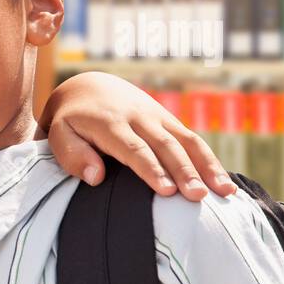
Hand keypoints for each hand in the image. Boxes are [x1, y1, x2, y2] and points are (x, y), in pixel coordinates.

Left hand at [38, 71, 235, 200]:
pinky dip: (209, 161)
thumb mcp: (58, 133)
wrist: (88, 86)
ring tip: (225, 193)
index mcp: (110, 123)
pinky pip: (192, 140)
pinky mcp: (168, 121)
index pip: (134, 148)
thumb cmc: (70, 120)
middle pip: (165, 146)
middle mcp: (139, 117)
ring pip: (187, 141)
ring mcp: (157, 117)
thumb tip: (96, 177)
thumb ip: (72, 155)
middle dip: (184, 171)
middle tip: (198, 197)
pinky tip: (225, 184)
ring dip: (207, 167)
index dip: (151, 169)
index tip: (166, 191)